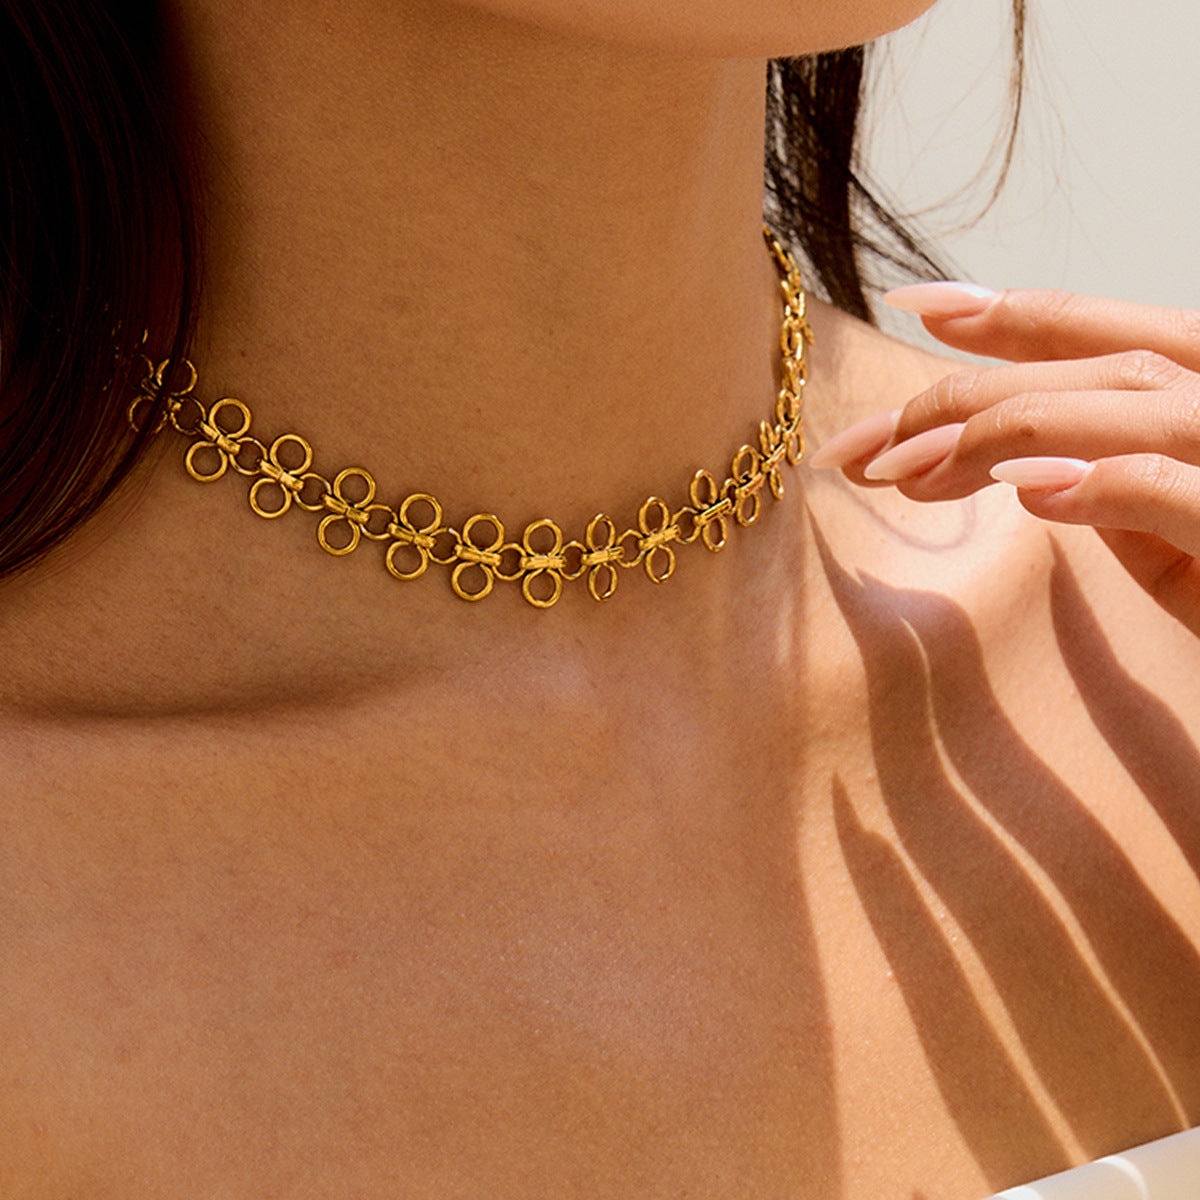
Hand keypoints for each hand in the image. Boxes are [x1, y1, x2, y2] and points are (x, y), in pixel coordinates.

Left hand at [809, 284, 1199, 633]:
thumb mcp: (1176, 545)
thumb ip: (1115, 489)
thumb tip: (1020, 462)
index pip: (1112, 338)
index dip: (1013, 316)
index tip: (916, 306)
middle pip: (1098, 369)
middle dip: (964, 395)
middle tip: (863, 442)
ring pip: (1133, 403)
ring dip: (999, 430)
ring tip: (902, 469)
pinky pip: (1180, 487)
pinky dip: (1103, 482)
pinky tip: (1024, 488)